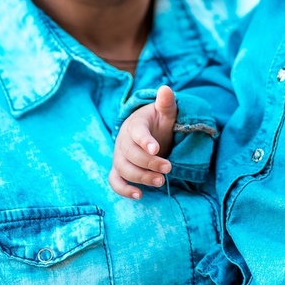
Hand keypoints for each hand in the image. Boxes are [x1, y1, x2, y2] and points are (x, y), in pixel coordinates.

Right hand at [109, 85, 177, 199]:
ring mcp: (119, 156)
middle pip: (130, 154)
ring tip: (161, 182)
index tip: (156, 148)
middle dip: (149, 163)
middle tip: (169, 168)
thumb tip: (166, 88)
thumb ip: (166, 103)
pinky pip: (115, 181)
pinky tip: (139, 195)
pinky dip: (123, 190)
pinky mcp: (119, 169)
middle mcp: (123, 141)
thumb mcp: (165, 112)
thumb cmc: (158, 122)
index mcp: (135, 124)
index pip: (136, 132)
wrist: (147, 131)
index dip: (145, 140)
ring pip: (123, 168)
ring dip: (141, 177)